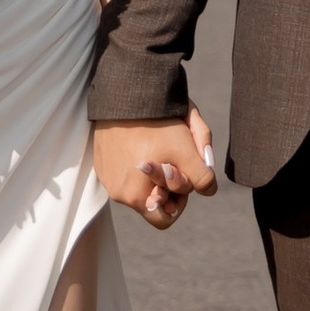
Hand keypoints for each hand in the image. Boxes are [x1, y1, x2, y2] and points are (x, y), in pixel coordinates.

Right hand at [93, 115, 215, 231]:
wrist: (126, 93)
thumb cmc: (159, 123)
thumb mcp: (188, 151)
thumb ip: (202, 177)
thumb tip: (207, 190)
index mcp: (138, 197)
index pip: (166, 217)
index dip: (180, 198)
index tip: (181, 174)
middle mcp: (119, 194)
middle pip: (153, 203)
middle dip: (167, 187)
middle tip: (173, 162)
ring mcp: (108, 179)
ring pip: (140, 188)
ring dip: (152, 176)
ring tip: (157, 149)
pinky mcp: (102, 165)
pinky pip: (124, 175)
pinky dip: (136, 165)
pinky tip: (141, 143)